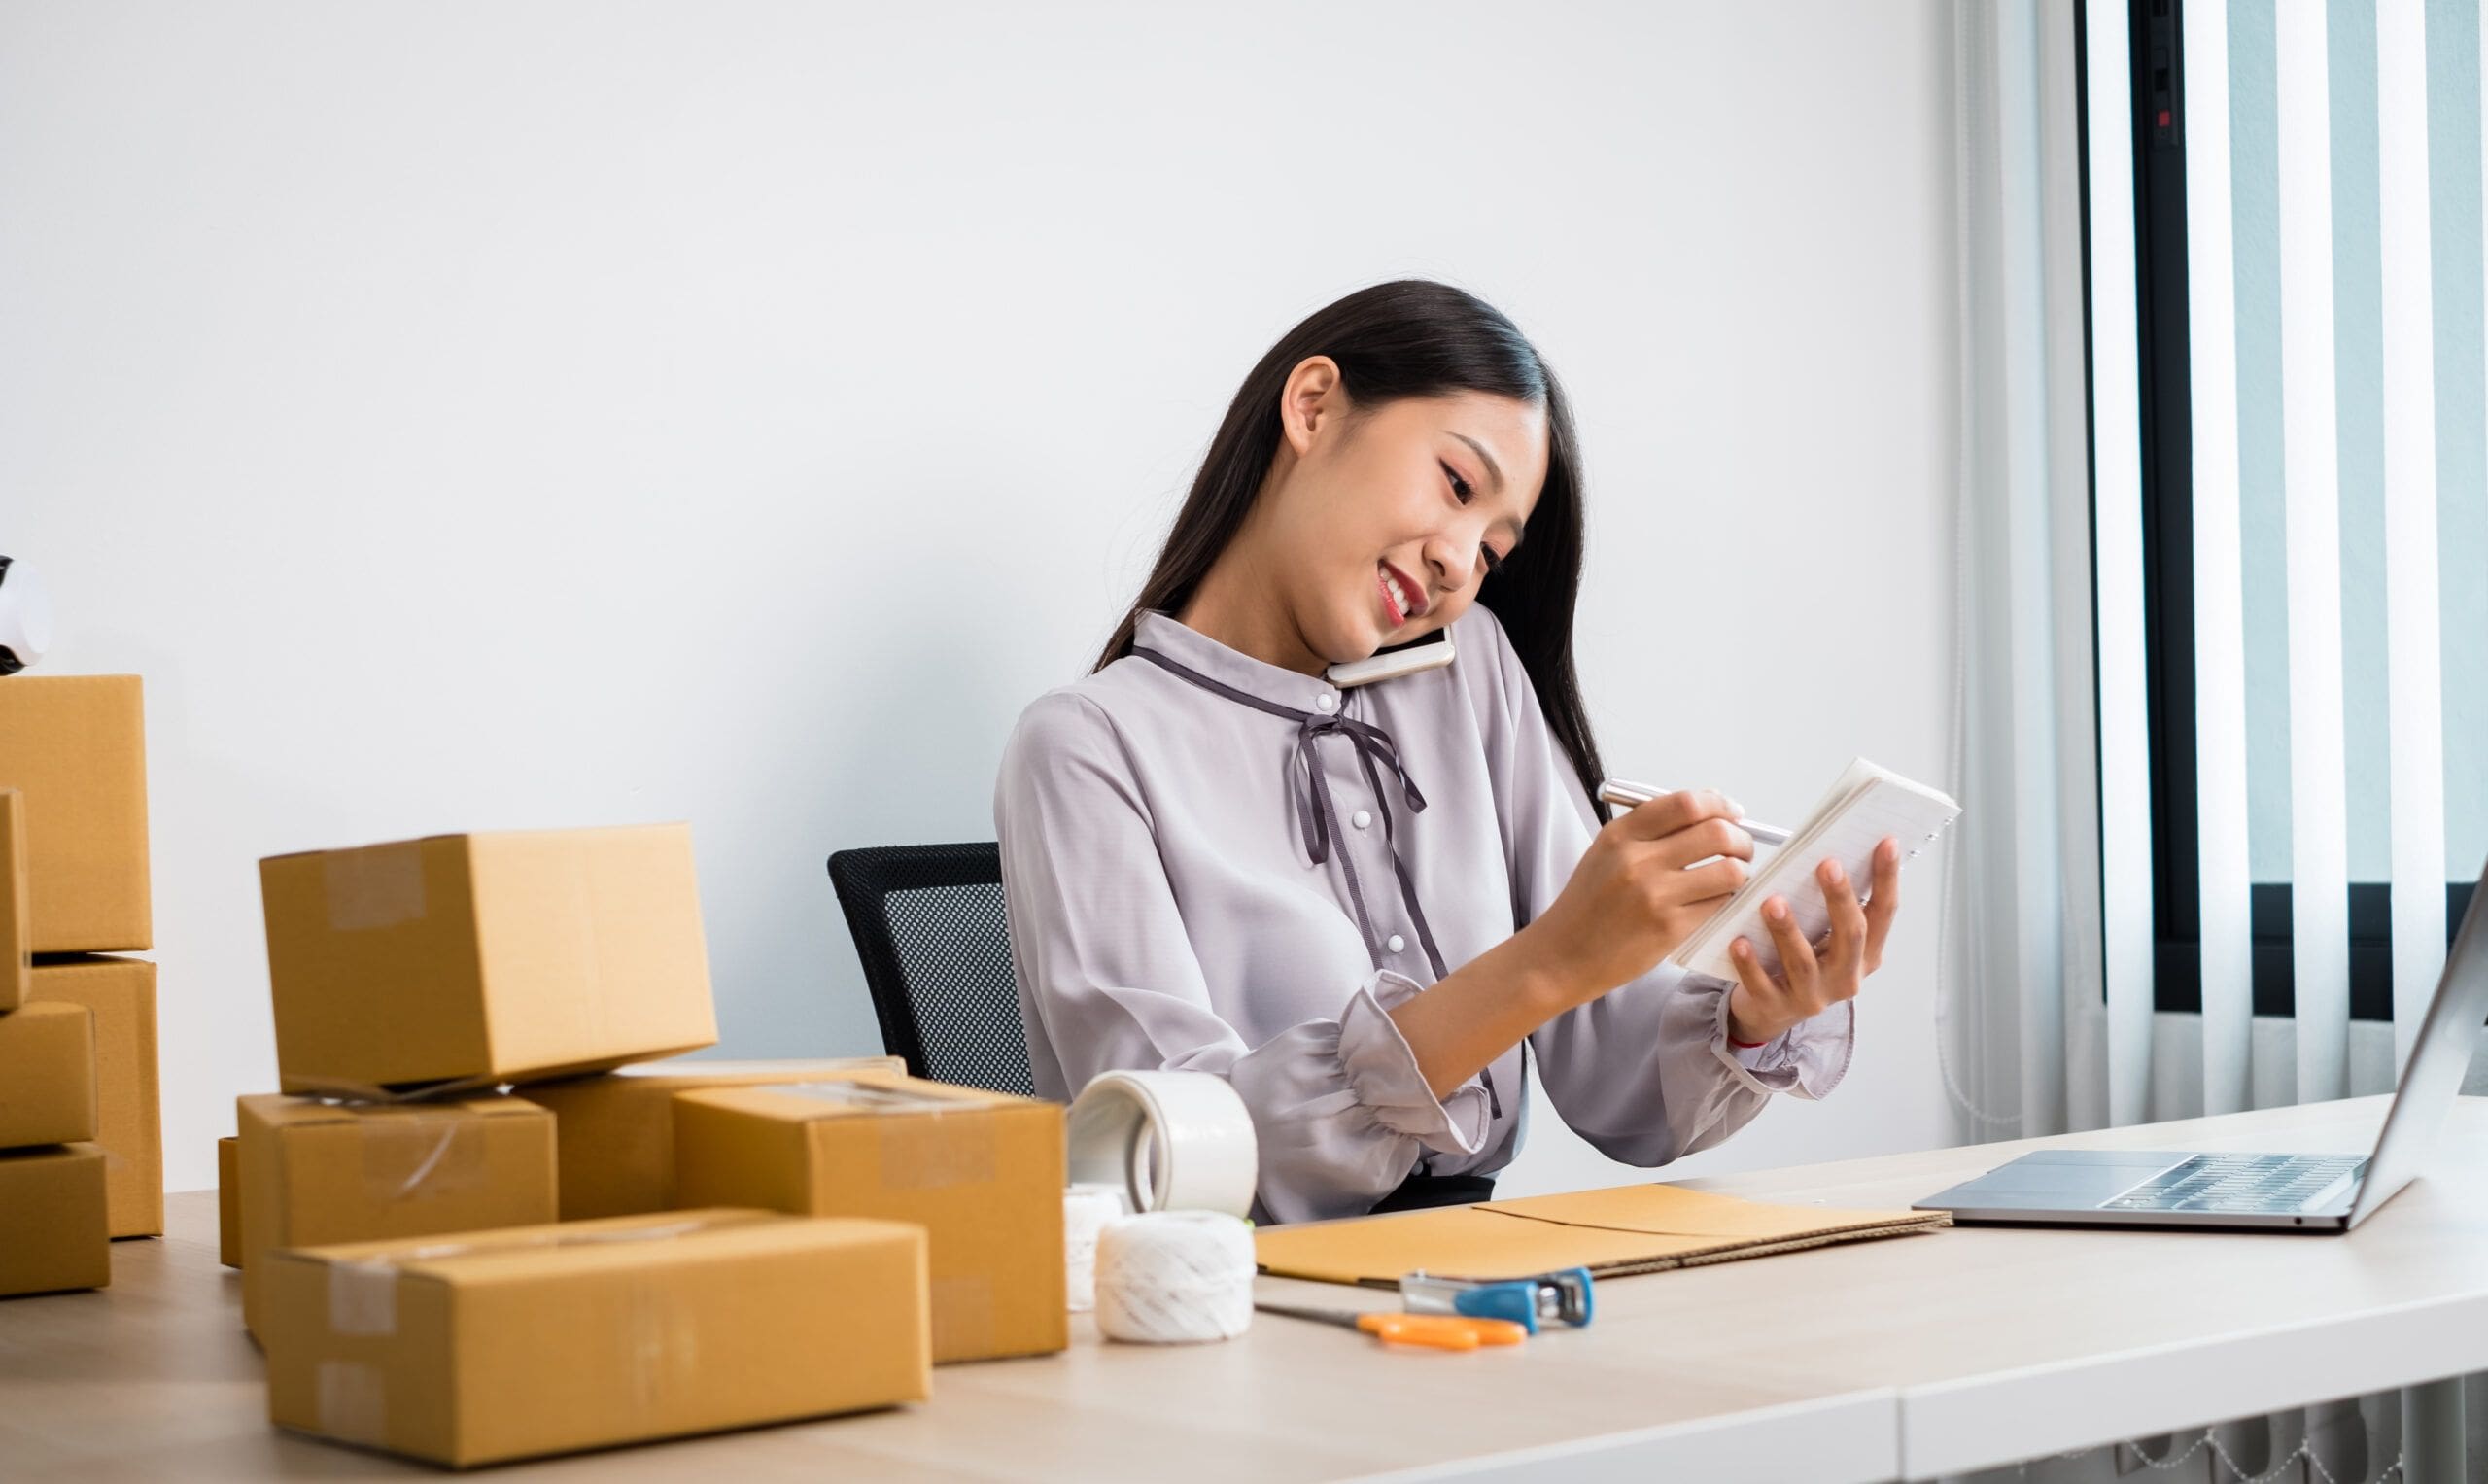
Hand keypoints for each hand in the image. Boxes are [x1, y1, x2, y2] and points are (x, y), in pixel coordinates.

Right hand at [1526, 788, 1753, 1006]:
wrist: (1562, 955)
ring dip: (1739, 871)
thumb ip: (1651, 831)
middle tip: (1740, 847)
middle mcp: (1638, 860)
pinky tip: (1713, 900)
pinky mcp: (1669, 929)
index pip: (1687, 804)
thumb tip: (1709, 812)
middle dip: (1740, 838)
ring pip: (1728, 871)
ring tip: (1731, 876)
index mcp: (1621, 834)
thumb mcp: (1606, 853)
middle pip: (1716, 833)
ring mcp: (1655, 896)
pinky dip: (1725, 899)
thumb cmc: (1587, 904)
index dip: (1720, 805)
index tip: (1732, 813)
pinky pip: (1719, 904)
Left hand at [1724, 836, 1901, 1045]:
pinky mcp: (1776, 1007)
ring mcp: (1812, 996)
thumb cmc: (1804, 960)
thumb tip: (1831, 853)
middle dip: (1840, 899)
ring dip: (1789, 931)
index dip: (1887, 878)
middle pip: (1851, 936)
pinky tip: (1739, 941)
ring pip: (1804, 963)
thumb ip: (1832, 906)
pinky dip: (1750, 964)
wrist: (1771, 1009)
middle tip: (1827, 864)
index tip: (1886, 842)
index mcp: (1866, 954)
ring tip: (1774, 902)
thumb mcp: (1827, 935)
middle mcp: (1846, 977)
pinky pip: (1762, 985)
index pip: (1883, 912)